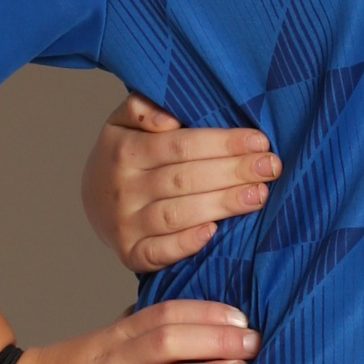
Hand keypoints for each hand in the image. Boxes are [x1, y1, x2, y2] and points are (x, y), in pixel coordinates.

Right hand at [0, 301, 259, 363]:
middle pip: (167, 339)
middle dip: (214, 338)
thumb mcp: (91, 348)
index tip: (240, 315)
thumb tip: (163, 315)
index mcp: (111, 339)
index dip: (204, 313)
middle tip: (253, 341)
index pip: (163, 314)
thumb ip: (127, 332)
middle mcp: (111, 363)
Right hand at [83, 93, 280, 272]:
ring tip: (258, 195)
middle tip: (270, 167)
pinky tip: (214, 233)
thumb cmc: (125, 156)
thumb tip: (167, 119)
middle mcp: (124, 188)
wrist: (93, 200)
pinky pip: (158, 252)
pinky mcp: (130, 253)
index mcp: (126, 151)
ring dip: (221, 205)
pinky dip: (185, 244)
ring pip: (177, 214)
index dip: (223, 143)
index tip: (260, 141)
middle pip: (185, 179)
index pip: (181, 145)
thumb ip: (141, 109)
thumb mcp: (123, 123)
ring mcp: (125, 224)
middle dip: (233, 172)